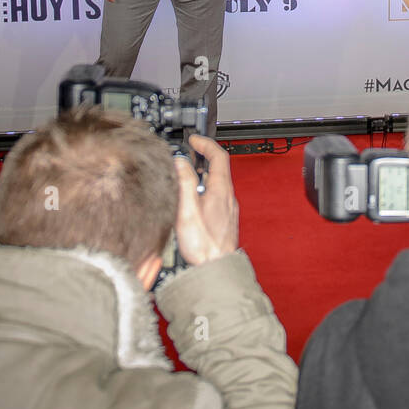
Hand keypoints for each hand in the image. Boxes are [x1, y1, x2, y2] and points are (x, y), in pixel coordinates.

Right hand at [172, 134, 238, 265]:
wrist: (215, 269)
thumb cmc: (203, 245)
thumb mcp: (187, 210)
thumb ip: (183, 183)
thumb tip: (180, 162)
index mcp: (221, 190)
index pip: (219, 156)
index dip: (206, 144)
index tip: (194, 139)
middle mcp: (228, 198)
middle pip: (219, 168)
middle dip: (203, 157)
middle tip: (189, 152)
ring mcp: (228, 209)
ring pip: (217, 183)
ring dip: (202, 173)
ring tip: (186, 173)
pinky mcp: (224, 220)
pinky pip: (216, 196)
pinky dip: (204, 188)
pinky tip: (192, 198)